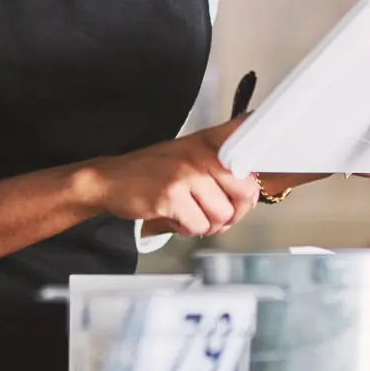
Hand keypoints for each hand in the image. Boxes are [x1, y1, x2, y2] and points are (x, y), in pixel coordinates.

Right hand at [82, 119, 257, 236]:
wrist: (111, 179)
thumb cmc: (154, 171)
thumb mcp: (190, 155)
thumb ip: (221, 167)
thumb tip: (252, 192)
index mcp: (210, 140)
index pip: (251, 145)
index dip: (258, 168)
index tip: (253, 185)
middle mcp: (202, 152)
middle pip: (246, 191)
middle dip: (234, 212)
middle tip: (219, 214)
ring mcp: (186, 173)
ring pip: (222, 214)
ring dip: (208, 224)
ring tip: (192, 215)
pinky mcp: (171, 195)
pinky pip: (199, 226)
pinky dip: (189, 230)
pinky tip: (177, 219)